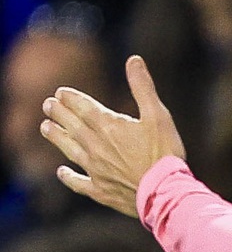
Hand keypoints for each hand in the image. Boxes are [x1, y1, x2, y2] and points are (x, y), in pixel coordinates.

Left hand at [40, 55, 185, 218]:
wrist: (164, 192)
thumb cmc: (165, 153)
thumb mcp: (159, 115)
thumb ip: (143, 87)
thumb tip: (134, 60)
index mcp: (107, 125)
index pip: (81, 106)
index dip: (70, 97)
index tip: (60, 92)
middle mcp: (94, 145)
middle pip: (70, 124)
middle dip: (57, 112)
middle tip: (47, 105)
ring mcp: (94, 168)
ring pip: (68, 148)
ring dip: (55, 136)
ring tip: (45, 128)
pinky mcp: (99, 189)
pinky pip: (77, 182)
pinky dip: (68, 176)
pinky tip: (61, 172)